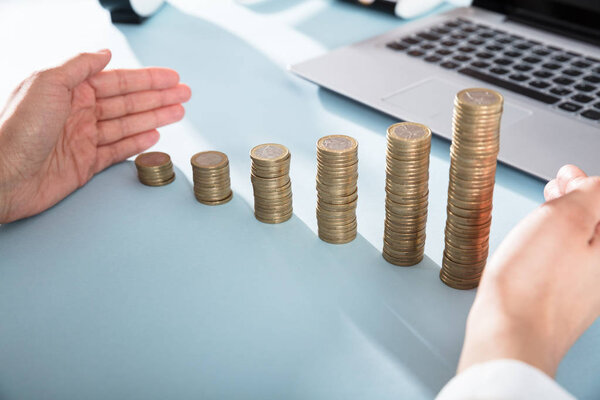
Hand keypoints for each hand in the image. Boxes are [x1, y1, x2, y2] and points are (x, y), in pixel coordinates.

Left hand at [0, 50, 190, 222]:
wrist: (2, 176)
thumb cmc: (16, 129)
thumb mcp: (47, 83)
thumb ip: (80, 67)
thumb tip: (105, 54)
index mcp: (69, 90)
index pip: (118, 81)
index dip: (147, 79)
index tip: (171, 78)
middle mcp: (78, 113)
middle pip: (128, 102)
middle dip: (158, 97)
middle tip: (184, 94)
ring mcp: (84, 139)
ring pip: (128, 125)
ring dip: (155, 117)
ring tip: (178, 112)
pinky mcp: (86, 165)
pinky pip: (118, 151)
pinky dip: (137, 143)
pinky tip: (154, 135)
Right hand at [457, 165, 599, 375]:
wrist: (511, 334)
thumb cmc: (533, 285)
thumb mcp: (566, 218)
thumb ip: (591, 194)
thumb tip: (593, 185)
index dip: (590, 183)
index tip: (570, 172)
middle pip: (598, 225)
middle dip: (580, 199)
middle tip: (559, 184)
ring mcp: (586, 289)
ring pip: (582, 242)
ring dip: (566, 218)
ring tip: (545, 207)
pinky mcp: (564, 300)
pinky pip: (567, 261)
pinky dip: (555, 242)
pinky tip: (537, 240)